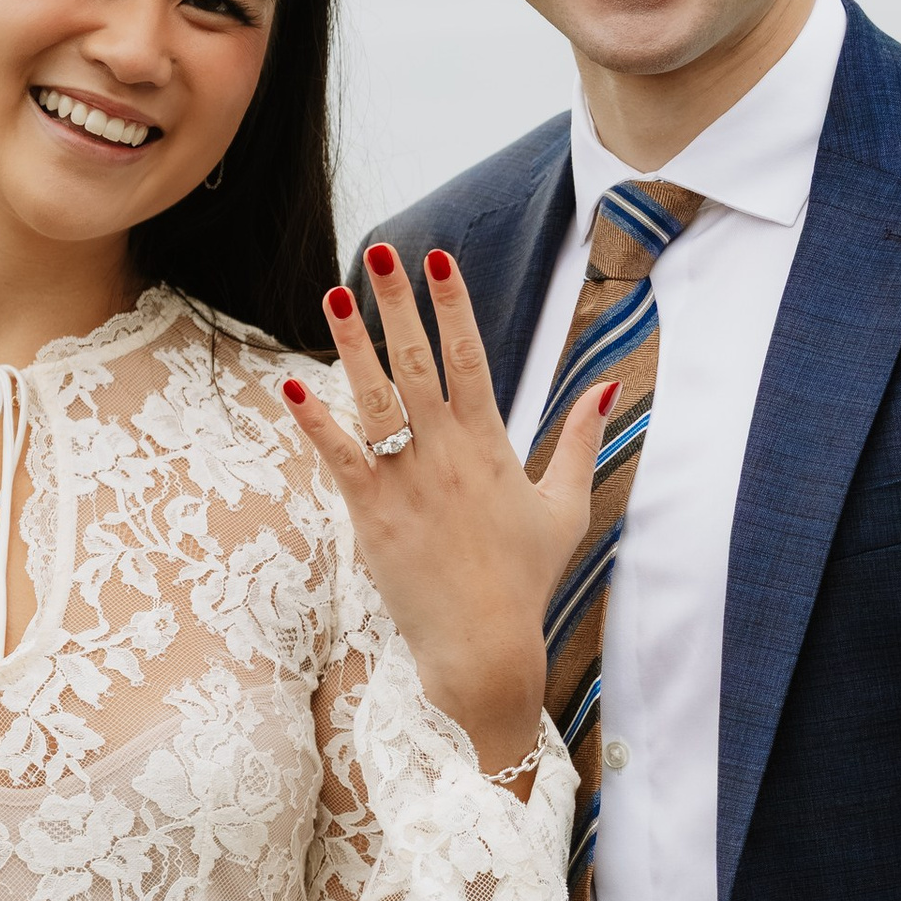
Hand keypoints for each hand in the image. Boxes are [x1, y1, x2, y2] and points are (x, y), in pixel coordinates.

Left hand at [281, 244, 616, 773]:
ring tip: (334, 295)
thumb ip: (582, 442)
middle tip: (380, 253)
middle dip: (399, 305)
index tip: (439, 259)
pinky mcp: (374, 514)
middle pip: (419, 363)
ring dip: (354, 345)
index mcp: (491, 445)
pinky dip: (316, 423)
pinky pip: (341, 458)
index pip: (472, 358)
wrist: (485, 647)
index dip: (454, 306)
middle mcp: (447, 454)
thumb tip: (608, 387)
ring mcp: (408, 482)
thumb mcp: (565, 507)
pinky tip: (292, 385)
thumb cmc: (525, 579)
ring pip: (375, 399)